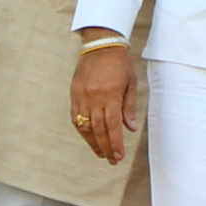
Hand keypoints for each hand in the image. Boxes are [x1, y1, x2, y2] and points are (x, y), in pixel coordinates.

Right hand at [70, 39, 138, 164]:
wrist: (100, 44)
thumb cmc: (120, 63)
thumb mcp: (130, 83)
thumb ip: (128, 107)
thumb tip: (130, 128)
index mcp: (110, 95)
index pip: (112, 125)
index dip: (115, 143)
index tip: (119, 156)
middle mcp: (94, 97)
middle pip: (98, 129)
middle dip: (105, 147)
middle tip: (112, 160)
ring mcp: (82, 96)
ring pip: (85, 126)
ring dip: (93, 142)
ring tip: (101, 153)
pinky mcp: (74, 93)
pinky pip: (76, 116)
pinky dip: (82, 130)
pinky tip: (88, 138)